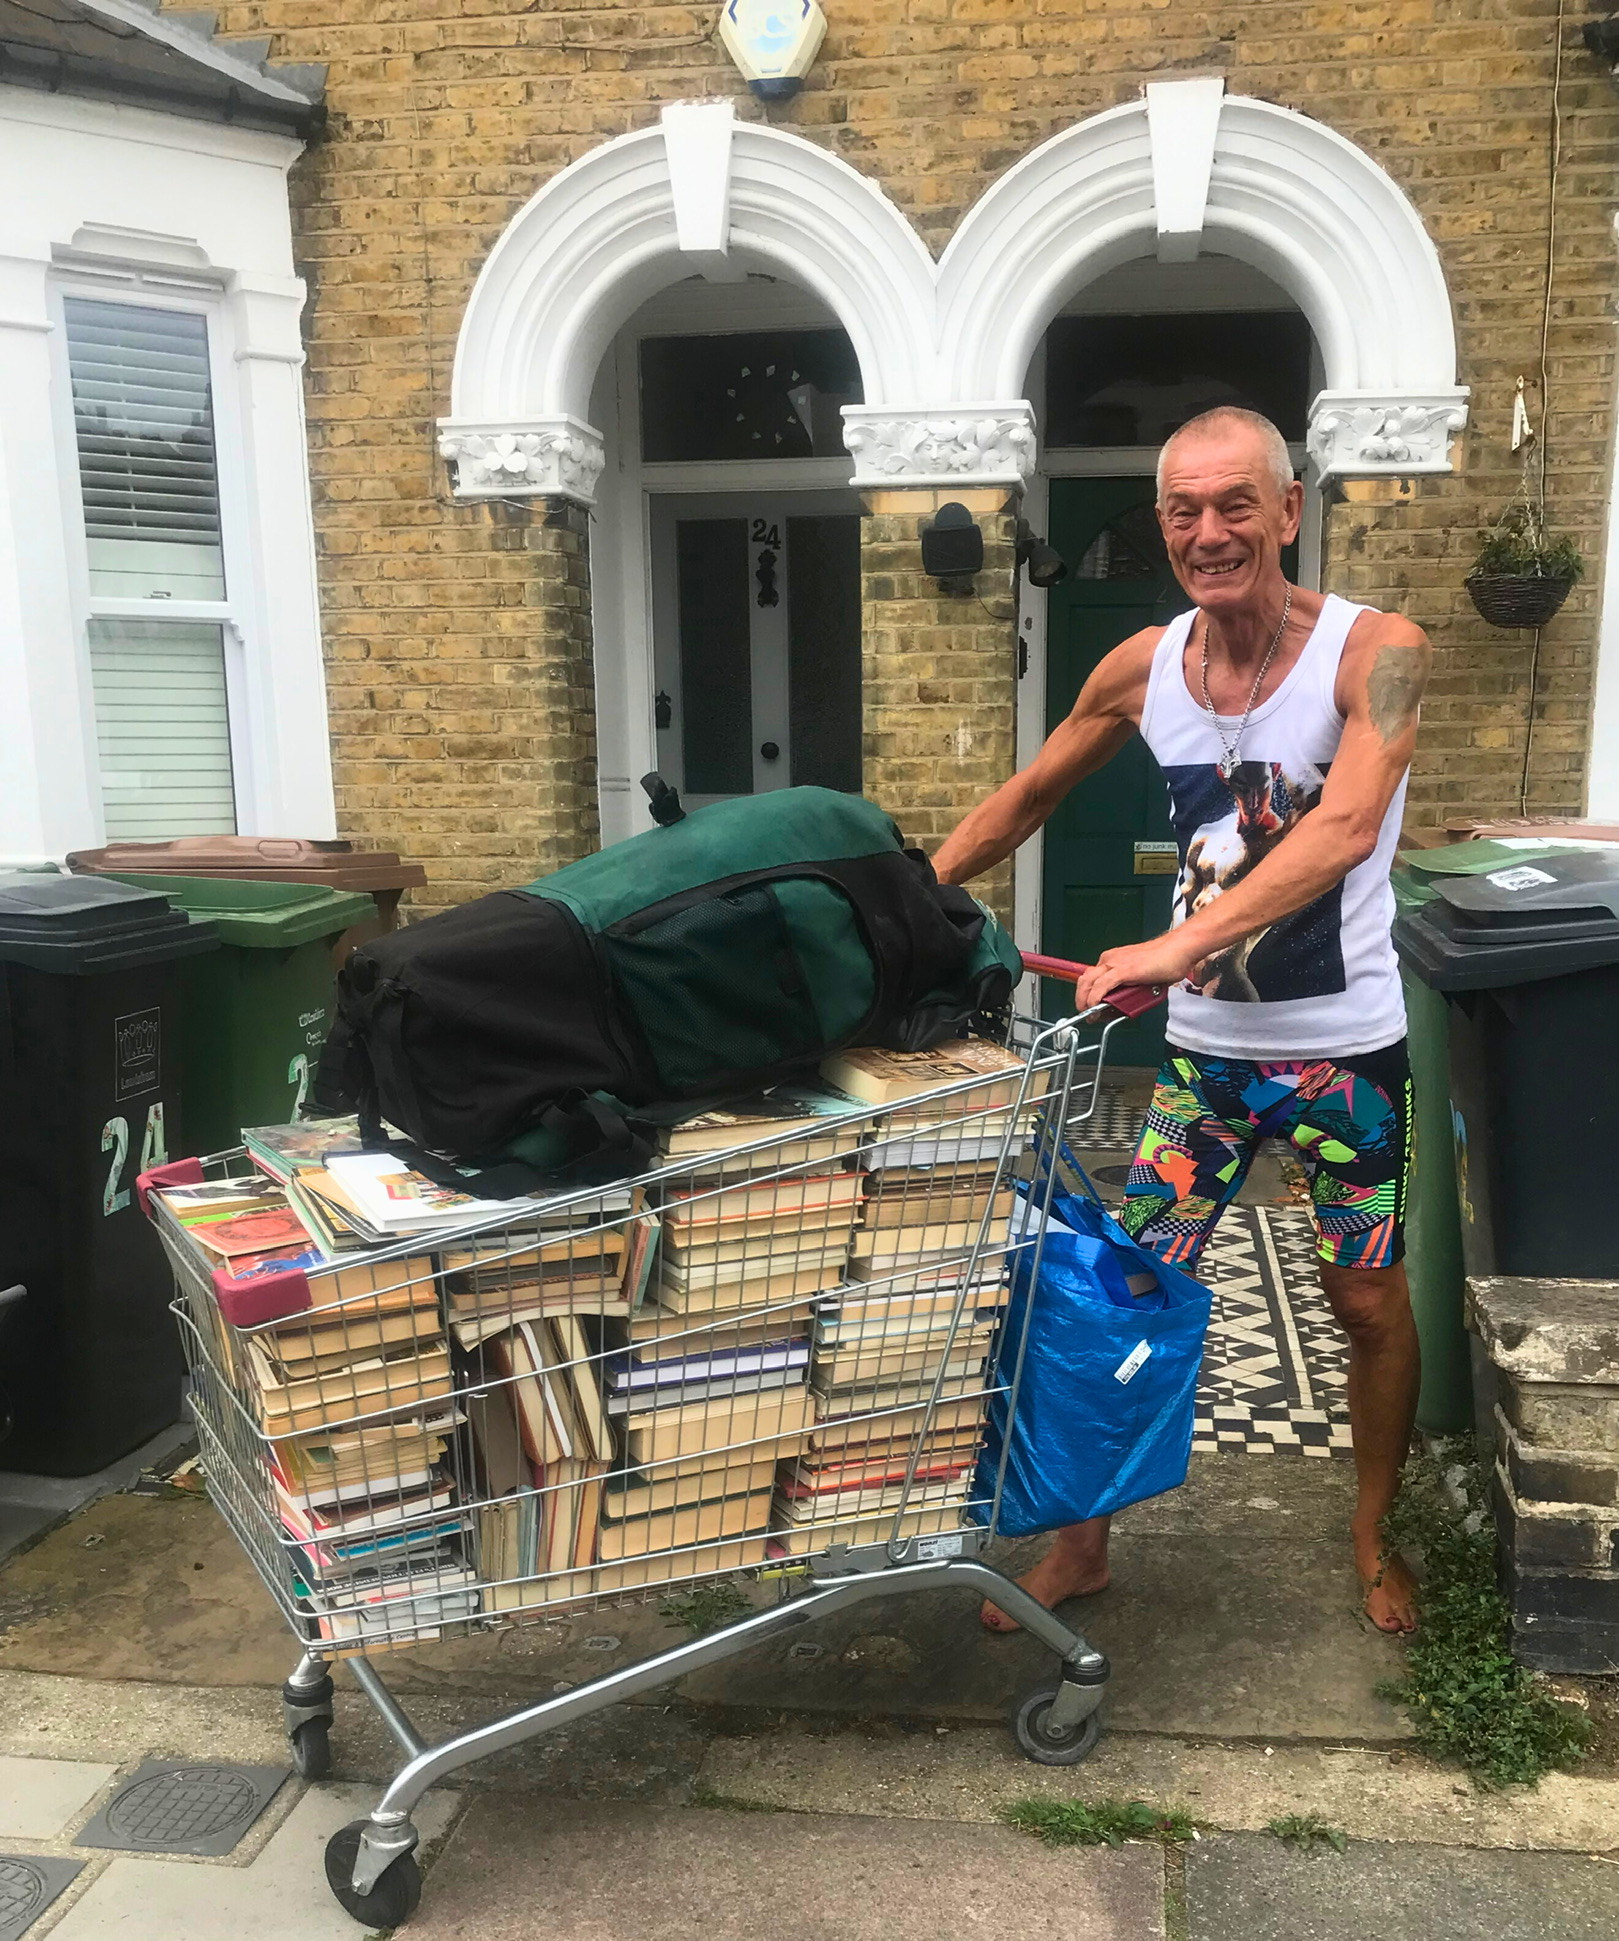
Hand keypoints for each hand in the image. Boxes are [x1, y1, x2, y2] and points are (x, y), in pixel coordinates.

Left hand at [1074, 933, 1201, 1012]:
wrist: (1179, 949)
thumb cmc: (1166, 960)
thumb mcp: (1140, 977)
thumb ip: (1129, 989)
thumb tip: (1124, 1004)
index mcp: (1113, 960)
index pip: (1091, 978)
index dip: (1087, 994)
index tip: (1091, 1008)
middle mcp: (1110, 960)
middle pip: (1084, 980)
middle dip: (1081, 999)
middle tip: (1086, 1014)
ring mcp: (1115, 964)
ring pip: (1089, 983)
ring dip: (1085, 1001)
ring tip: (1090, 1015)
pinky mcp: (1123, 970)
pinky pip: (1101, 986)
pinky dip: (1095, 998)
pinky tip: (1094, 1008)